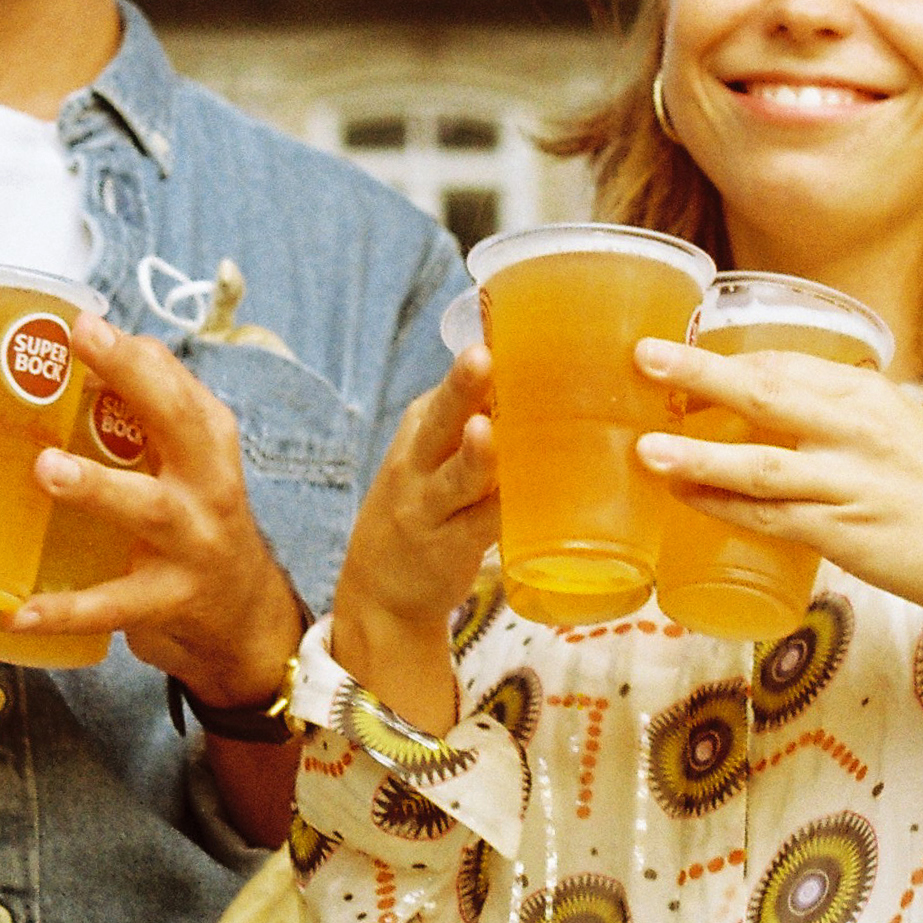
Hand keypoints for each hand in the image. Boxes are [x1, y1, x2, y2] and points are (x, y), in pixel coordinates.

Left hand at [19, 313, 303, 707]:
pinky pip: (114, 604)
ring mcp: (192, 542)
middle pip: (178, 421)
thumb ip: (143, 409)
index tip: (79, 322)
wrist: (243, 613)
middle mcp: (208, 482)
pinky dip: (66, 609)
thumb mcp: (188, 458)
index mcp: (208, 438)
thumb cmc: (196, 515)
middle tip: (81, 344)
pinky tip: (19, 612)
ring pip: (147, 507)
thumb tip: (74, 345)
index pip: (175, 381)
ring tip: (47, 468)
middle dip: (131, 377)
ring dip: (97, 485)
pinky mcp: (169, 599)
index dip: (129, 350)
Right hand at [329, 347, 498, 733]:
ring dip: (474, 456)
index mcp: (419, 429)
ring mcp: (429, 506)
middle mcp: (417, 462)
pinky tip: (533, 498)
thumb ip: (474, 422)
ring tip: (485, 431)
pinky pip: (483, 526)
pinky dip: (507, 511)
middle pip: (440, 420)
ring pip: (457, 478)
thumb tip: (543, 379)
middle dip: (460, 388)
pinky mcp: (449, 547)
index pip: (450, 391)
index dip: (481, 362)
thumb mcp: (432, 457)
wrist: (380, 591)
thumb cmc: (424, 508)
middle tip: (479, 356)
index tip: (517, 331)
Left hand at [634, 339, 922, 635]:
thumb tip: (774, 401)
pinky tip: (688, 499)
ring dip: (698, 455)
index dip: (725, 356)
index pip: (785, 362)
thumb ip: (840, 413)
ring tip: (647, 448)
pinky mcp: (844, 534)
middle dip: (698, 375)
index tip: (675, 350)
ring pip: (760, 463)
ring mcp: (849, 482)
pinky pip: (771, 518)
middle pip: (766, 392)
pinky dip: (724, 507)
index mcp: (869, 393)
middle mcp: (857, 429)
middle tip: (643, 359)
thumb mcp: (898, 426)